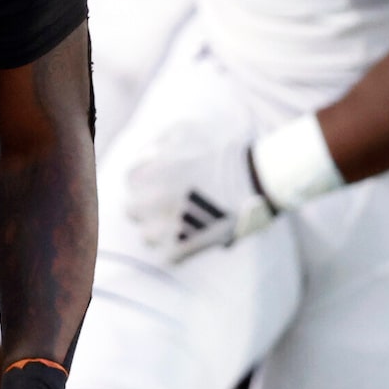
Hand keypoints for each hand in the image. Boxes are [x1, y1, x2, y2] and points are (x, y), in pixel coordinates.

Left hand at [123, 123, 274, 264]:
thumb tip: (149, 152)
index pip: (132, 181)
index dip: (146, 183)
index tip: (159, 185)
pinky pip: (169, 256)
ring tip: (181, 226)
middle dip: (147, 208)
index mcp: (152, 172)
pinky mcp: (182, 247)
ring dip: (161, 232)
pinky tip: (194, 240)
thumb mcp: (188, 132)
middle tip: (167, 207)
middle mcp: (153, 199)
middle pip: (132, 210)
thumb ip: (161, 141)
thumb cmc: (224, 153)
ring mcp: (166, 226)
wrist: (256, 178)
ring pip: (147, 236)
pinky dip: (180, 251)